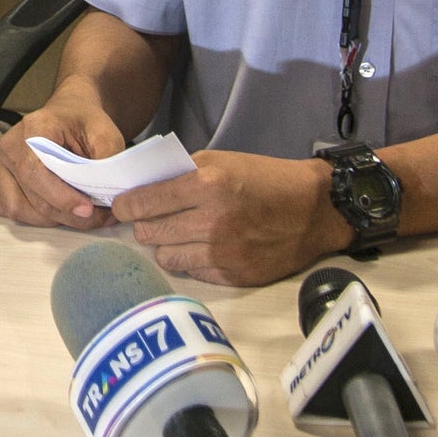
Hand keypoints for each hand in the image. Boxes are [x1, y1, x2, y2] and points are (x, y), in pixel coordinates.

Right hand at [0, 88, 126, 229]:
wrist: (67, 114)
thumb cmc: (82, 124)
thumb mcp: (105, 134)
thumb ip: (107, 162)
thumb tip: (107, 197)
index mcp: (32, 129)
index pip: (36, 172)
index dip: (61, 197)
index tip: (88, 210)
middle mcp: (7, 146)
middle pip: (29, 196)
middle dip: (65, 215)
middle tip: (96, 217)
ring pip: (15, 208)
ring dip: (47, 220)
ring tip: (73, 214)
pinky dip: (20, 215)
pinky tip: (43, 210)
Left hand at [112, 150, 348, 286]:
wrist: (316, 210)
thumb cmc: (265, 179)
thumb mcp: (221, 162)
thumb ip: (180, 175)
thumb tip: (142, 187)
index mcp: (207, 185)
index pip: (144, 202)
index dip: (126, 205)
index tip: (122, 205)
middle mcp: (212, 221)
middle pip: (148, 232)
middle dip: (144, 224)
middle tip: (151, 218)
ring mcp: (223, 252)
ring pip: (165, 256)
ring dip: (165, 245)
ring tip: (176, 233)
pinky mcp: (233, 275)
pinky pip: (191, 272)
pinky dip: (189, 260)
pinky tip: (200, 247)